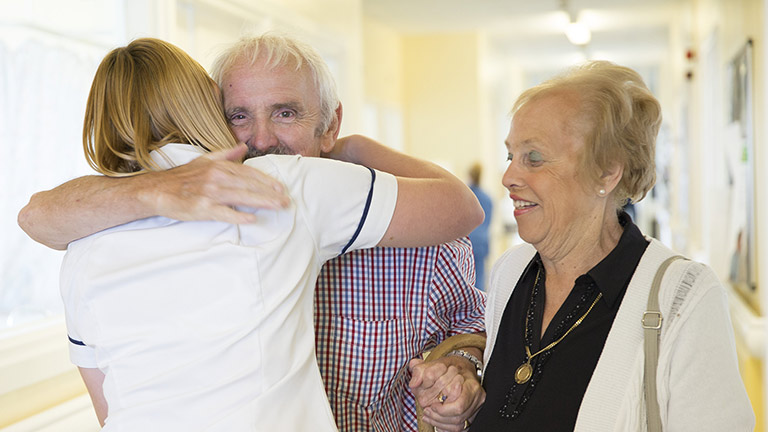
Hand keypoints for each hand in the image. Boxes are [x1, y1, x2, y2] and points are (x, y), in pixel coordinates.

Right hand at [146, 143, 289, 222]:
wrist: (157, 190)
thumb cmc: (182, 177)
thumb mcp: (204, 160)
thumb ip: (225, 154)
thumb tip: (243, 146)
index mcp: (218, 167)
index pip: (249, 173)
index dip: (267, 180)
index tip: (281, 188)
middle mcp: (216, 177)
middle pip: (249, 185)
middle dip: (270, 193)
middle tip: (287, 201)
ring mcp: (209, 193)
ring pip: (241, 197)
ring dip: (262, 202)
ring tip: (278, 207)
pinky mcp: (202, 208)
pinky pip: (224, 212)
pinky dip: (238, 215)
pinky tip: (252, 219)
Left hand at [409, 357, 485, 430]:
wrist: (460, 368)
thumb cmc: (447, 367)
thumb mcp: (431, 365)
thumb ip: (420, 371)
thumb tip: (414, 383)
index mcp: (471, 385)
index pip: (459, 405)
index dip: (443, 409)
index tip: (432, 405)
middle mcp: (477, 396)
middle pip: (458, 416)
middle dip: (439, 417)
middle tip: (427, 411)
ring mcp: (476, 406)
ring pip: (458, 424)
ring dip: (440, 422)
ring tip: (428, 415)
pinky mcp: (472, 414)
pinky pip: (459, 427)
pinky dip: (444, 426)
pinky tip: (434, 421)